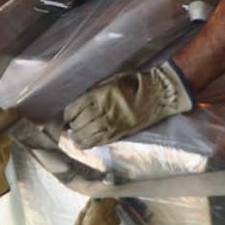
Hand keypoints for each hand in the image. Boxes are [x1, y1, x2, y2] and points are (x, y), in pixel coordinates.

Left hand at [62, 60, 194, 148]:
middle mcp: (102, 111)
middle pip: (78, 124)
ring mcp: (111, 124)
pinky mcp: (119, 133)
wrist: (157, 94)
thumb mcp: (110, 80)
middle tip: (72, 126)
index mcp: (98, 95)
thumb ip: (94, 91)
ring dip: (78, 138)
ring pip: (86, 136)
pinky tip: (85, 143)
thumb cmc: (134, 83)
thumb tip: (80, 102)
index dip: (68, 115)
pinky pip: (99, 142)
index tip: (68, 116)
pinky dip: (89, 143)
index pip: (73, 109)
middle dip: (73, 126)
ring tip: (76, 137)